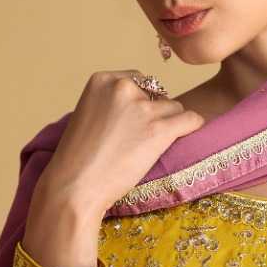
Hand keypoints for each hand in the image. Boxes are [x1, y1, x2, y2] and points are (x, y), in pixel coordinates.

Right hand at [39, 68, 206, 215]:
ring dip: (167, 125)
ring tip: (147, 148)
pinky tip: (185, 137)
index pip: (138, 81)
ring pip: (174, 108)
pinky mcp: (159, 129)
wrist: (74, 187)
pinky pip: (191, 119)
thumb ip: (112, 103)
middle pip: (157, 93)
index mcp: (103, 80)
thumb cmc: (78, 159)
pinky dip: (192, 127)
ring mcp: (143, 108)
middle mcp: (124, 87)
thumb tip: (144, 105)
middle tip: (137, 139)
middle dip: (153, 113)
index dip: (139, 103)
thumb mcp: (88, 115)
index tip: (130, 123)